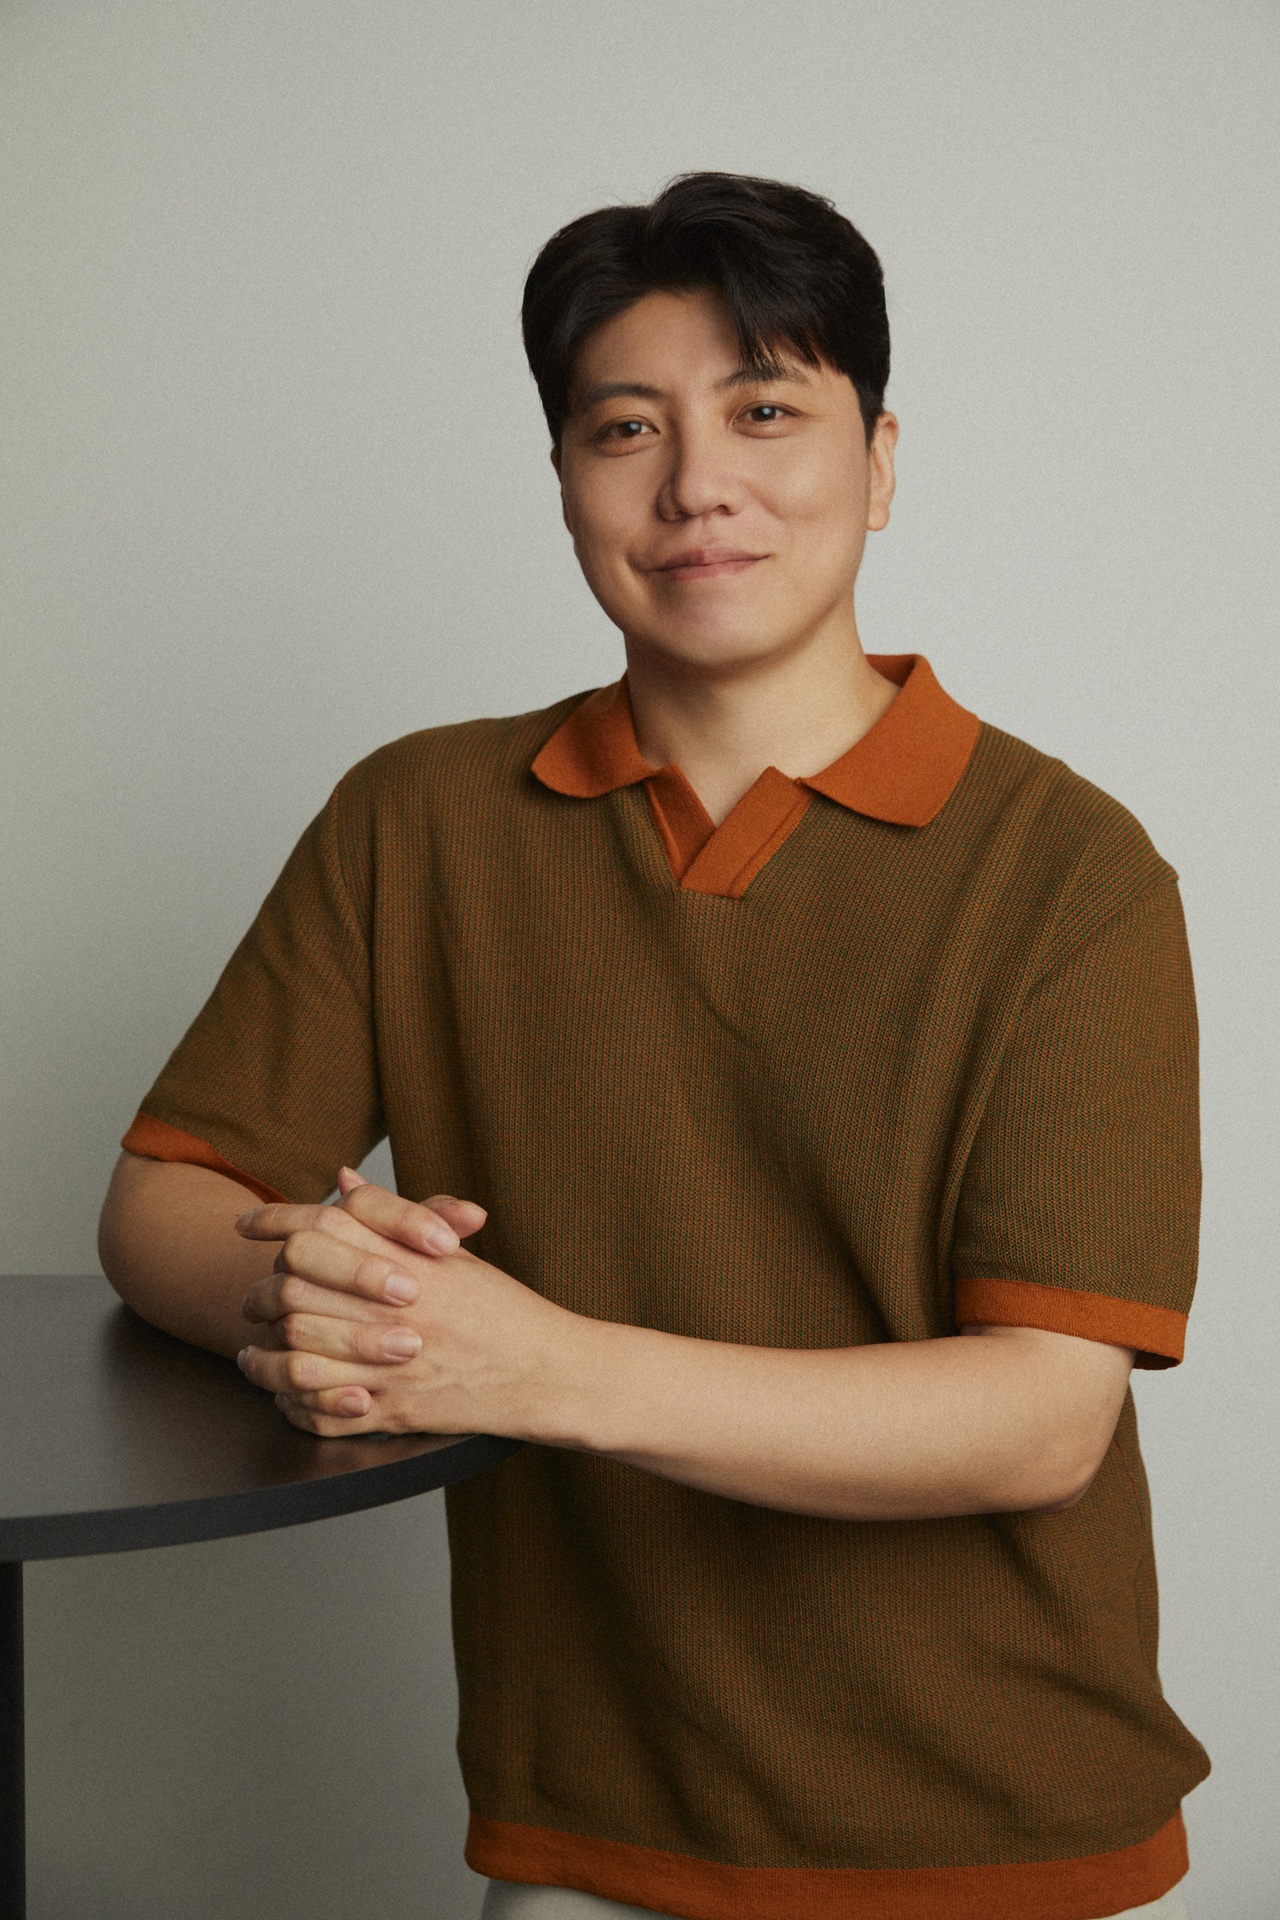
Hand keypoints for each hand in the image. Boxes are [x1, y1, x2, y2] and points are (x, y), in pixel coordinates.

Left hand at [235, 1171, 577, 1436]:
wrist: (547, 1372)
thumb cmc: (503, 1312)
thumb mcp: (454, 1254)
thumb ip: (395, 1216)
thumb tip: (345, 1182)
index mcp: (411, 1262)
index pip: (326, 1226)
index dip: (277, 1220)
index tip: (247, 1224)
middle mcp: (396, 1310)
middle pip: (297, 1290)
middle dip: (264, 1292)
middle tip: (254, 1297)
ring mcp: (392, 1365)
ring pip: (297, 1356)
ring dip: (266, 1357)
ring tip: (252, 1352)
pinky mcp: (394, 1412)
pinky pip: (321, 1412)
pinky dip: (292, 1404)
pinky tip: (283, 1393)